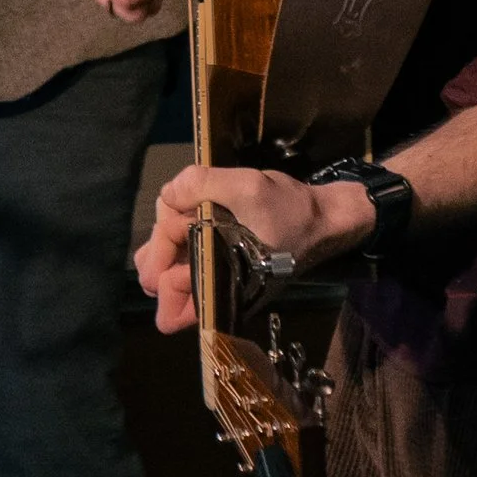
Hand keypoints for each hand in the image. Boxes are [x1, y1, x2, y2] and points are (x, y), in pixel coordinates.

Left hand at [134, 164, 375, 333]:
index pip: (164, 284)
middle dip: (161, 240)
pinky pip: (180, 257)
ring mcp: (211, 279)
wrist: (323, 220)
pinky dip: (179, 234)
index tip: (187, 216)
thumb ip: (201, 184)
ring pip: (162, 268)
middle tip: (185, 212)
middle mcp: (209, 292)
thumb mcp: (248, 187)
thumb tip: (168, 192)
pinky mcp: (215, 265)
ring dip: (167, 236)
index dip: (165, 244)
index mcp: (217, 286)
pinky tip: (194, 213)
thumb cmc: (289, 212)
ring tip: (188, 211)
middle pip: (153, 280)